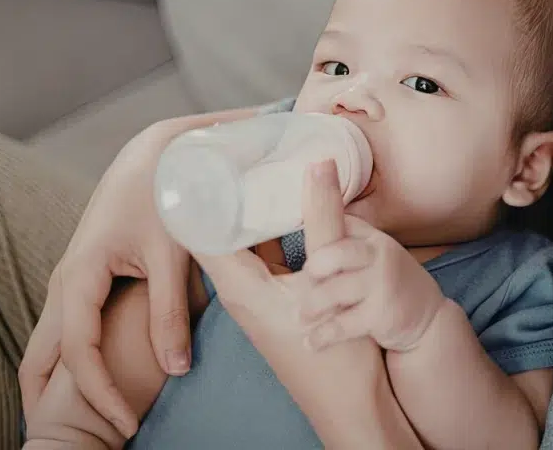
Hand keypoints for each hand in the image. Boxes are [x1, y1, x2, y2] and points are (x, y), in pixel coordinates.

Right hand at [18, 123, 194, 437]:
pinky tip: (91, 379)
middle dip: (48, 401)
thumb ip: (172, 311)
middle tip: (75, 439)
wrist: (154, 151)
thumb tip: (176, 370)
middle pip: (42, 354)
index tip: (124, 423)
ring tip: (80, 421)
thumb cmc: (166, 193)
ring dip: (58, 382)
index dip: (98, 393)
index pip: (77, 350)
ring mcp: (71, 278)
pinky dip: (71, 359)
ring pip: (50, 342)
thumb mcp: (173, 252)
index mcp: (81, 273)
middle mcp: (66, 280)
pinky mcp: (85, 275)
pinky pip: (67, 326)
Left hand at [191, 160, 423, 449]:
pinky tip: (280, 207)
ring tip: (252, 165)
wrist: (352, 407)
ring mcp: (253, 301)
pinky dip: (264, 229)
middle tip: (231, 146)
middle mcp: (239, 293)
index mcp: (240, 286)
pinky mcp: (271, 305)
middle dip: (223, 190)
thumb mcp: (330, 278)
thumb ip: (323, 219)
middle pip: (216, 230)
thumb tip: (318, 163)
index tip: (205, 148)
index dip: (201, 186)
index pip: (200, 225)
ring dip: (245, 209)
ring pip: (240, 243)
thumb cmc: (338, 356)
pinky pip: (259, 256)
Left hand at [296, 176, 446, 351]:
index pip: (339, 215)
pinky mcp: (382, 316)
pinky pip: (344, 325)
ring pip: (333, 291)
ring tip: (300, 315)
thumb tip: (309, 189)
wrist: (426, 319)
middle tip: (302, 279)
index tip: (315, 166)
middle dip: (312, 268)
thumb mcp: (368, 249)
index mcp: (368, 238)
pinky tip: (310, 341)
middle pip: (333, 252)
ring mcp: (380, 286)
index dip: (324, 196)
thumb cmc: (385, 280)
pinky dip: (324, 335)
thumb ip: (340, 229)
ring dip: (311, 306)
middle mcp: (377, 255)